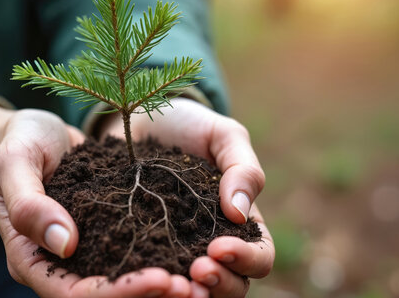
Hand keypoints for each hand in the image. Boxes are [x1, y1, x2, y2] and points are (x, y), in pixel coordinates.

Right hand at [0, 105, 199, 296]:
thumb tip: (64, 245)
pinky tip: (195, 252)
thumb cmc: (19, 143)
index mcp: (31, 258)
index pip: (75, 294)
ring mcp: (84, 253)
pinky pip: (135, 256)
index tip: (162, 278)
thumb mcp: (14, 162)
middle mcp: (60, 265)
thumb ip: (29, 204)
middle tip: (194, 287)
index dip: (119, 293)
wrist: (34, 133)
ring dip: (162, 288)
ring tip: (204, 278)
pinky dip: (164, 259)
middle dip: (150, 297)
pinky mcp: (105, 236)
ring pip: (124, 285)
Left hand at [101, 98, 274, 296]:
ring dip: (190, 292)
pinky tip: (139, 274)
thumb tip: (240, 213)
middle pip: (232, 285)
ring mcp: (178, 249)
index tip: (218, 246)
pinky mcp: (145, 249)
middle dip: (220, 283)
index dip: (246, 259)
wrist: (143, 118)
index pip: (259, 256)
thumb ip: (243, 169)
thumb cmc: (191, 125)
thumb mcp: (224, 136)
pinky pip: (155, 272)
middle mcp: (213, 243)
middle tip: (196, 270)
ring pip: (196, 289)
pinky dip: (153, 283)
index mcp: (241, 222)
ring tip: (171, 282)